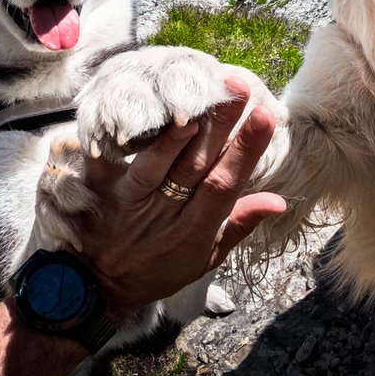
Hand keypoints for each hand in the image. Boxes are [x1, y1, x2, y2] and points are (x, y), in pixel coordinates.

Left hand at [75, 78, 284, 320]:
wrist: (95, 290)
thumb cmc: (158, 269)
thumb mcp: (206, 258)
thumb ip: (239, 225)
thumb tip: (279, 200)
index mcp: (194, 232)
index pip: (225, 186)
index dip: (245, 152)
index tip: (264, 116)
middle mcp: (163, 214)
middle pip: (195, 164)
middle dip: (219, 124)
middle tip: (237, 85)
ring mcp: (128, 201)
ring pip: (156, 161)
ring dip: (179, 128)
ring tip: (198, 94)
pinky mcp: (96, 191)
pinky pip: (106, 160)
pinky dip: (120, 136)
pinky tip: (137, 110)